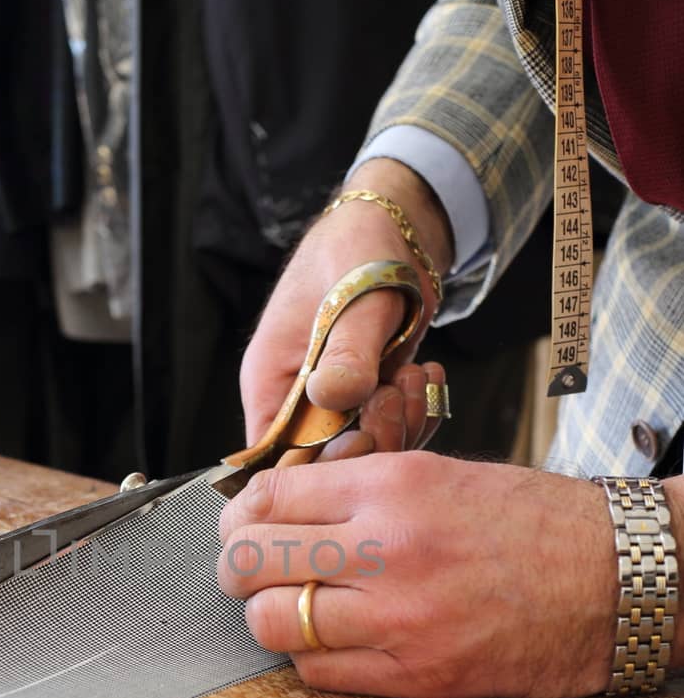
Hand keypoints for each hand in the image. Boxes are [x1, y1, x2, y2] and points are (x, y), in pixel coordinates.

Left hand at [218, 451, 619, 697]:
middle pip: (252, 562)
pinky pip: (318, 674)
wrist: (615, 577)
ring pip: (272, 624)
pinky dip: (308, 660)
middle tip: (247, 572)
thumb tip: (281, 510)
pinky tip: (329, 643)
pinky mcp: (417, 674)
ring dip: (267, 618)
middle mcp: (387, 549)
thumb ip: (358, 491)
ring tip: (287, 609)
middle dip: (237, 568)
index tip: (240, 527)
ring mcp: (399, 618)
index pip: (266, 500)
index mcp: (391, 486)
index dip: (238, 517)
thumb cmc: (534, 522)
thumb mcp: (438, 475)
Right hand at [241, 159, 452, 459]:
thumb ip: (348, 352)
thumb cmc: (360, 250)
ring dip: (400, 423)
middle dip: (372, 440)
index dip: (317, 467)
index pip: (273, 460)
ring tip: (416, 374)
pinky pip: (390, 432)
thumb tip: (333, 398)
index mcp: (270, 381)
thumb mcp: (356, 298)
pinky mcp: (367, 401)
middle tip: (398, 392)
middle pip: (323, 465)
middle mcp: (295, 401)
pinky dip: (416, 413)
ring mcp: (333, 404)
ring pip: (363, 453)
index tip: (361, 438)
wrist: (396, 230)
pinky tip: (427, 374)